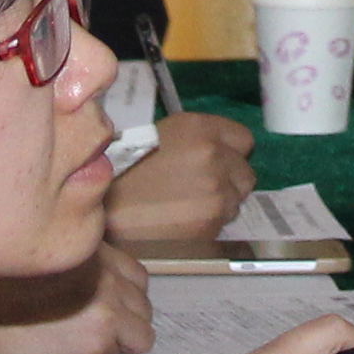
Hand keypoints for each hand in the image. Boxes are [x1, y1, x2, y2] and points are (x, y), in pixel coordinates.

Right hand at [0, 240, 150, 353]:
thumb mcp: (45, 255)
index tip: (103, 308)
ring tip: (79, 341)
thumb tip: (106, 279)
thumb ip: (81, 262)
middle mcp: (108, 272)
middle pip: (143, 305)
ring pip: (141, 335)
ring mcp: (107, 305)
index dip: (121, 296)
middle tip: (89, 328)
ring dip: (117, 341)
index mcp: (96, 248)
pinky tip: (65, 352)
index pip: (137, 277)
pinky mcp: (98, 338)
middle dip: (124, 319)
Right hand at [102, 109, 259, 241]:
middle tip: (202, 188)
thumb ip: (201, 139)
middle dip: (230, 181)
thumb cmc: (129, 170)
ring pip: (237, 201)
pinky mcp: (212, 222)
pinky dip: (210, 224)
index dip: (232, 153)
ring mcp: (217, 191)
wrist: (107, 210)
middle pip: (246, 173)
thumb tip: (227, 151)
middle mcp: (215, 156)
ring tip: (189, 205)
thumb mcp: (165, 135)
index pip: (244, 140)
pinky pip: (224, 222)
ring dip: (220, 204)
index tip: (222, 162)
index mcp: (201, 129)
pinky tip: (185, 220)